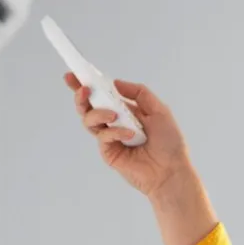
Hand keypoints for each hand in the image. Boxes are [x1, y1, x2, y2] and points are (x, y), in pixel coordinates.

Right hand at [64, 73, 191, 198]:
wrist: (171, 170)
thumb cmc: (169, 142)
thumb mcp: (159, 109)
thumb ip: (139, 93)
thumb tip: (115, 82)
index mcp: (126, 110)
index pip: (102, 95)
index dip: (86, 85)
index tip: (72, 74)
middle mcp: (115, 122)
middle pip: (89, 107)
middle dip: (81, 96)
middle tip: (84, 90)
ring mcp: (110, 138)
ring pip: (89, 120)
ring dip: (98, 113)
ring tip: (113, 115)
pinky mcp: (109, 152)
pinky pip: (103, 136)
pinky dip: (114, 132)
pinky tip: (129, 135)